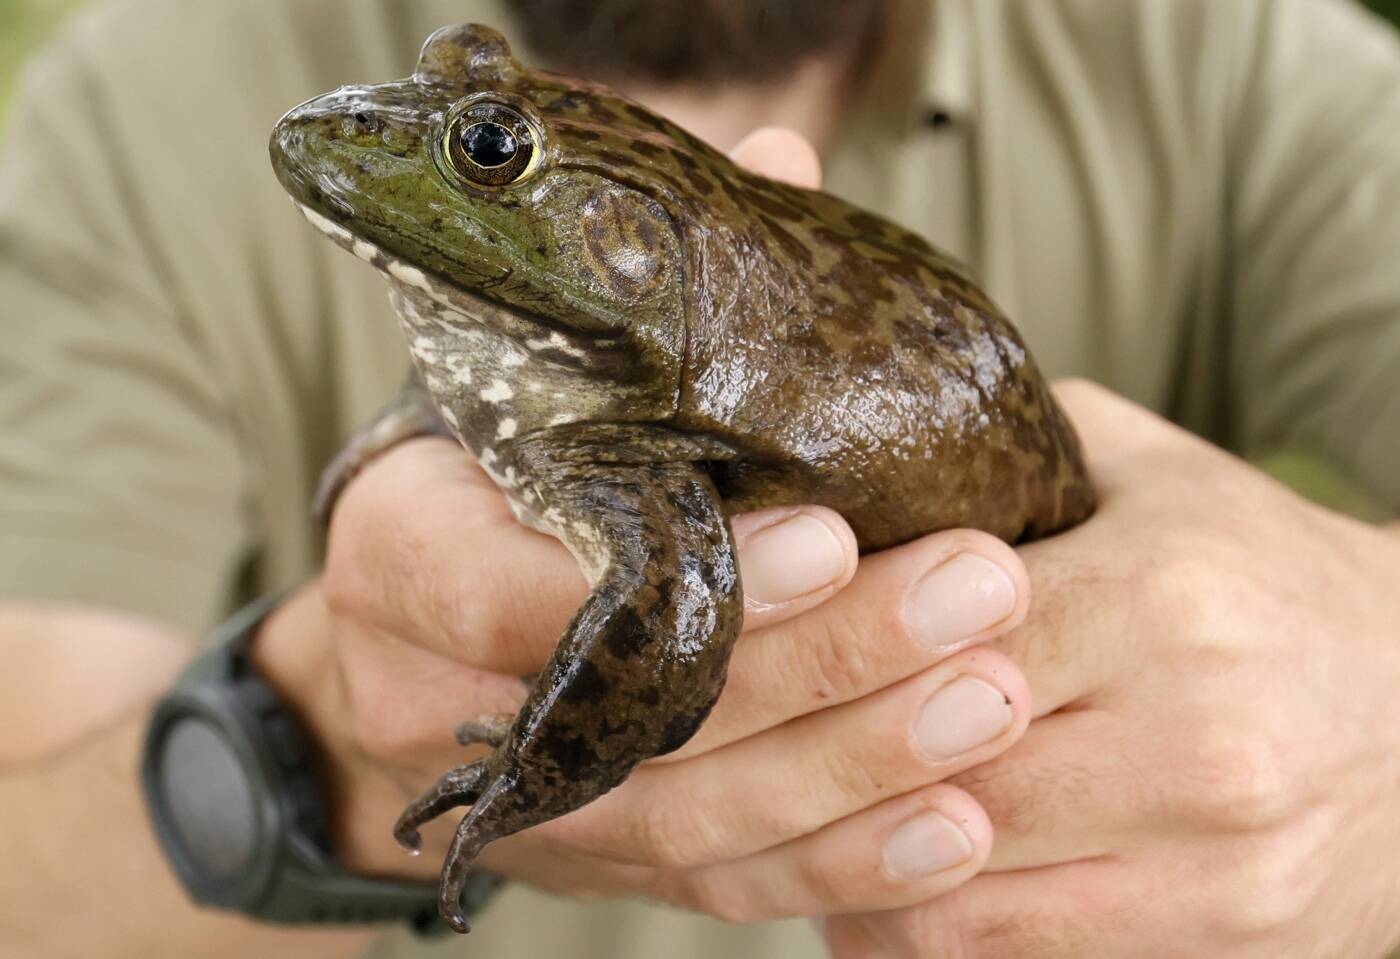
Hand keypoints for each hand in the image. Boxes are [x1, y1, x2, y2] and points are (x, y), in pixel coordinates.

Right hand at [253, 128, 1037, 918]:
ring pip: (694, 822)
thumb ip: (640, 296)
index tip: (828, 530)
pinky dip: (844, 867)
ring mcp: (525, 800)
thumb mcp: (518, 382)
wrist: (393, 652)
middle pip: (638, 713)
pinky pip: (724, 887)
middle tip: (976, 596)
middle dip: (820, 664)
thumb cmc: (474, 489)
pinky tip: (957, 830)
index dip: (677, 576)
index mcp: (399, 553)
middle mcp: (438, 696)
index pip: (518, 590)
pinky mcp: (602, 861)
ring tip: (993, 704)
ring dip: (855, 768)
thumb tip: (778, 163)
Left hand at [824, 381, 1399, 958]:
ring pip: (955, 891)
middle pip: (931, 773)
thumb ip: (1016, 451)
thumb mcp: (1156, 474)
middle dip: (818, 768)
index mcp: (1160, 594)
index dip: (831, 653)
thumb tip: (855, 443)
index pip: (935, 639)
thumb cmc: (1259, 577)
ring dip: (849, 867)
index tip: (767, 653)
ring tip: (783, 828)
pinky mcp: (1219, 940)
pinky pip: (1015, 958)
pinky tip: (869, 889)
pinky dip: (918, 929)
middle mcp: (1192, 733)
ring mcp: (1211, 859)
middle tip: (737, 753)